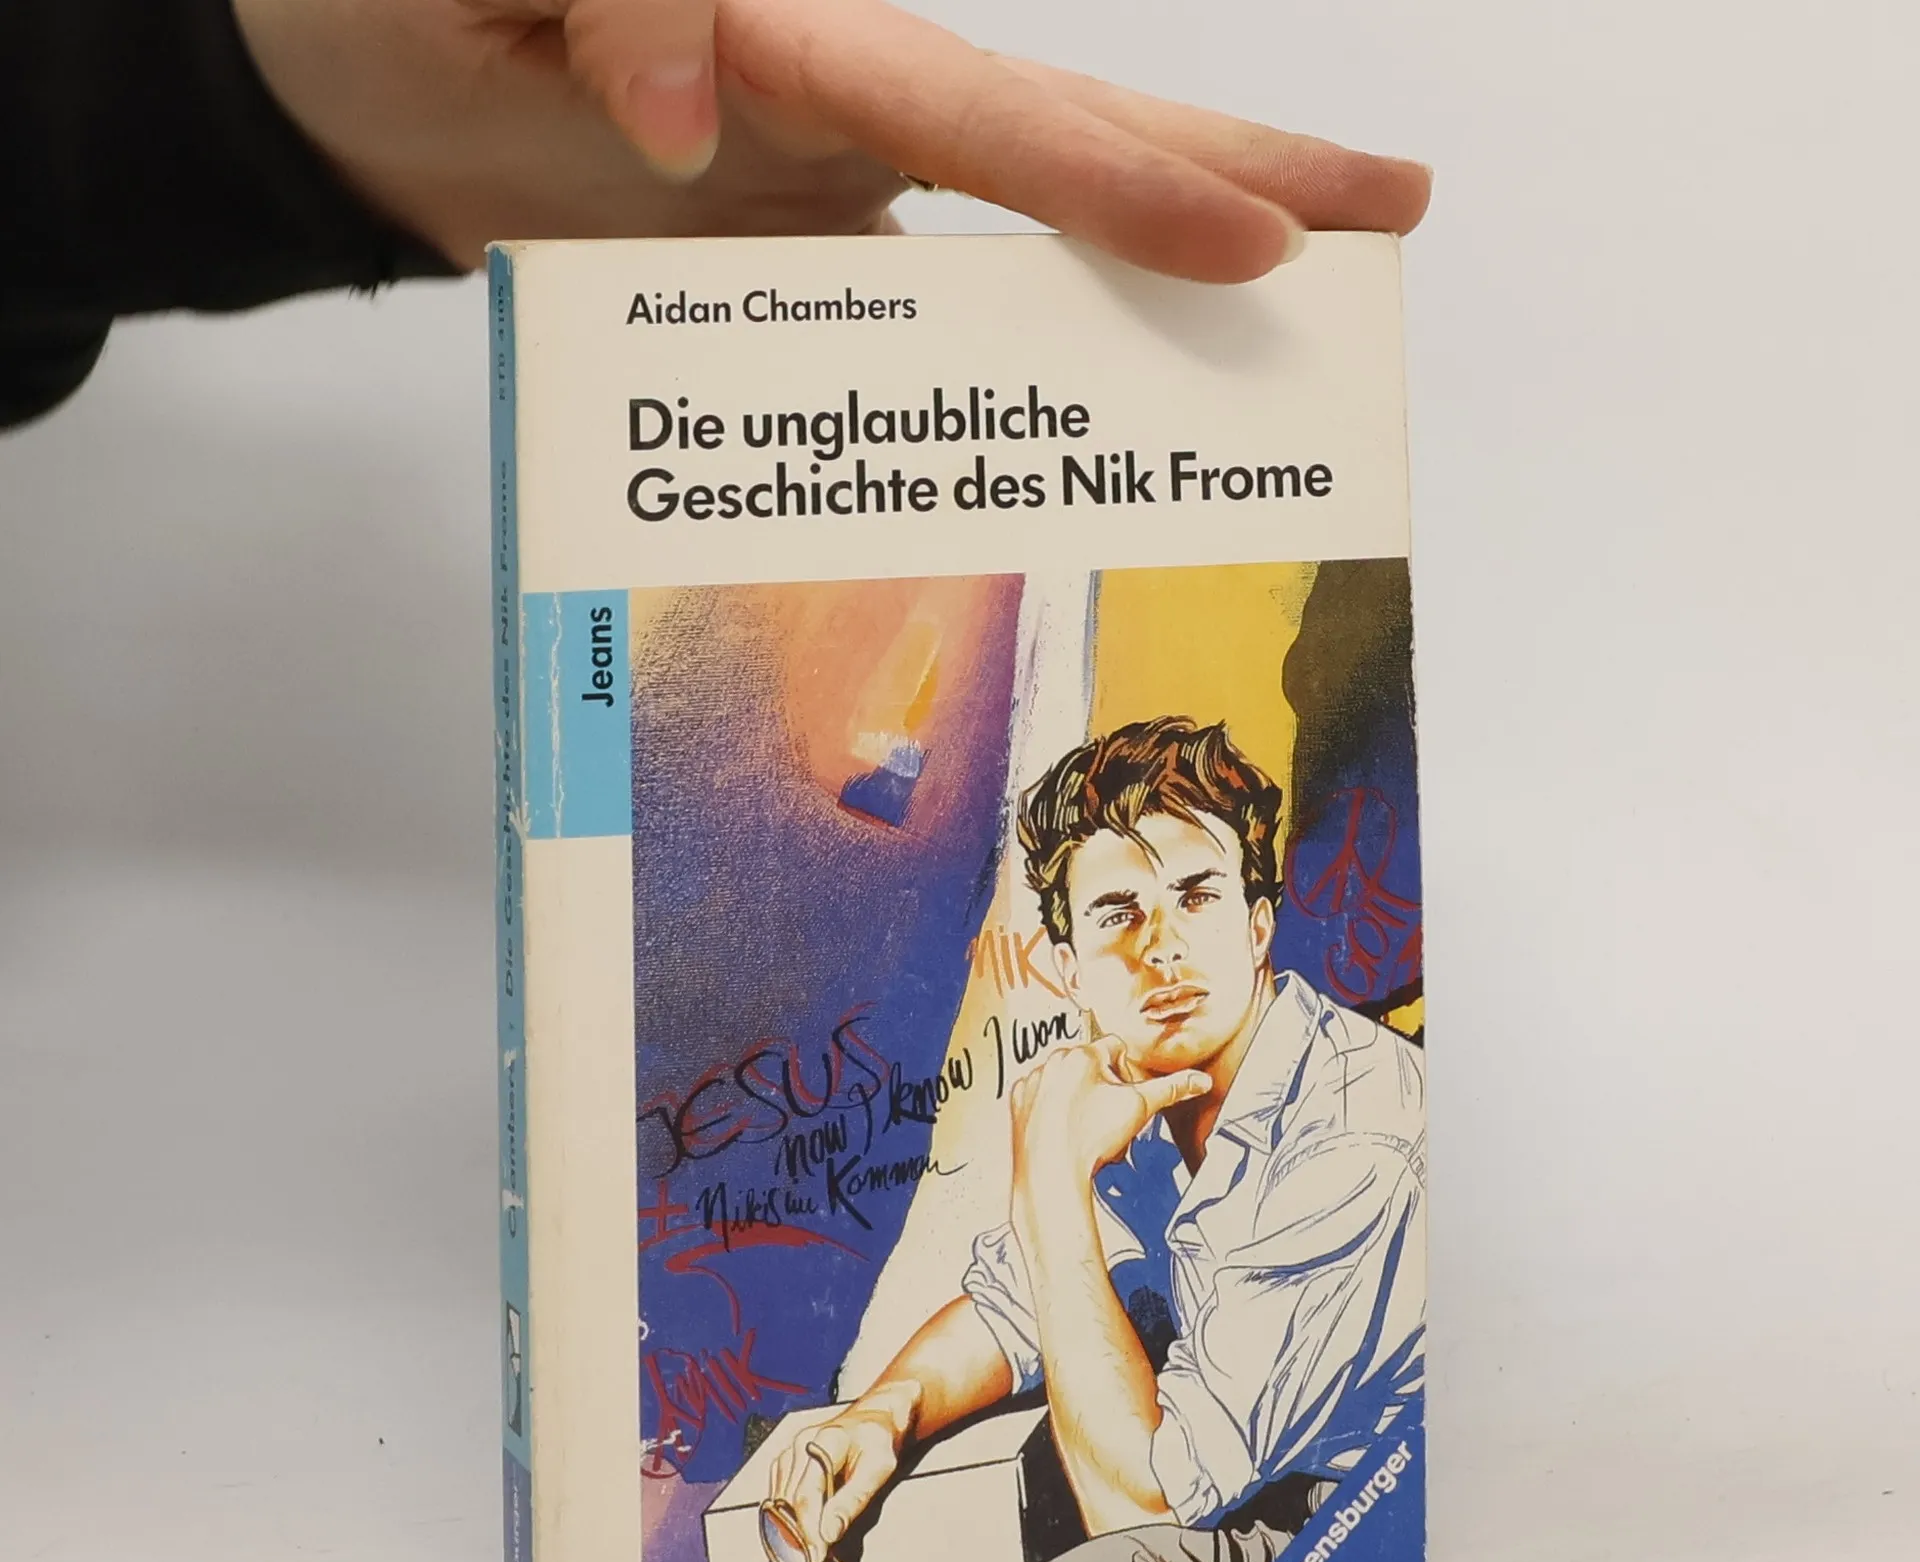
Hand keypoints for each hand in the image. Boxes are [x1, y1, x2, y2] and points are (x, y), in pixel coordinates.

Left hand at [234, 0, 1430, 277]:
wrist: (381, 98)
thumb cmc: (412, 17)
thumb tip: (690, 112)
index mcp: (790, 39)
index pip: (982, 104)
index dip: (1114, 178)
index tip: (1247, 249)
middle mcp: (845, 105)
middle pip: (1065, 133)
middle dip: (1231, 173)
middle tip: (1393, 212)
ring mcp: (837, 185)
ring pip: (1031, 217)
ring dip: (1167, 256)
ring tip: (1313, 287)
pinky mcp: (804, 260)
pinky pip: (930, 318)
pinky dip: (1021, 366)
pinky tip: (1106, 407)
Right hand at [765, 1380, 917, 1561]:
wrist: (874, 1418)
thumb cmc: (879, 1441)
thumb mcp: (879, 1468)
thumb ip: (854, 1499)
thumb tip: (830, 1532)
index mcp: (823, 1441)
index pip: (806, 1495)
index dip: (807, 1530)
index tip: (814, 1558)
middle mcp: (798, 1445)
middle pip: (786, 1501)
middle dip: (792, 1538)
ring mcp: (788, 1452)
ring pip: (776, 1501)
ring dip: (782, 1532)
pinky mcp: (784, 1462)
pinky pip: (776, 1497)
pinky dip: (780, 1520)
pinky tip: (789, 1540)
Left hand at [1012, 1035, 1206, 1183]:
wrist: (1051, 1174)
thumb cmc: (1091, 1139)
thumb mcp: (1139, 1108)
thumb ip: (1171, 1089)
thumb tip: (1200, 1080)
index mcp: (1083, 1054)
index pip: (1117, 1048)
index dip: (1128, 1073)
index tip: (1125, 1097)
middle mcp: (1053, 1060)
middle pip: (1091, 1065)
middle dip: (1104, 1089)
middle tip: (1108, 1118)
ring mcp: (1033, 1080)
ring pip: (1066, 1081)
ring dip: (1080, 1099)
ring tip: (1086, 1129)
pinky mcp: (1018, 1101)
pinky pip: (1041, 1097)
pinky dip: (1052, 1110)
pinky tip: (1063, 1131)